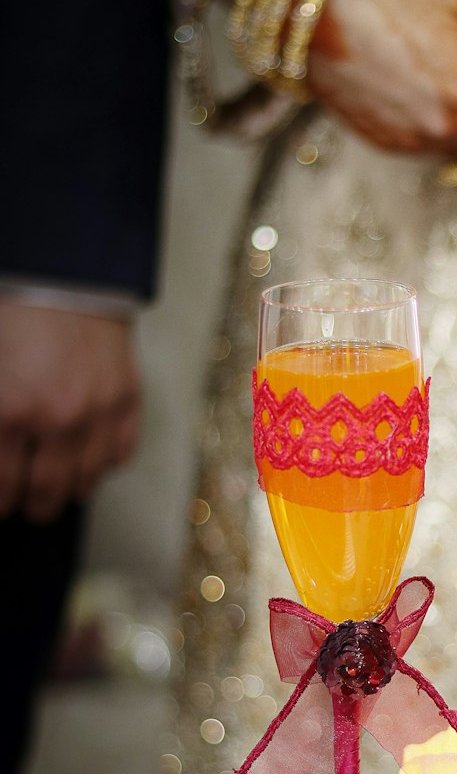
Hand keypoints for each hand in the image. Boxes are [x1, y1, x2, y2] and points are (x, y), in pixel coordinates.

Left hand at [0, 304, 140, 522]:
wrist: (63, 268)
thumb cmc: (12, 311)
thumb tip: (0, 447)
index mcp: (10, 412)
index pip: (2, 485)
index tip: (0, 504)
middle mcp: (58, 421)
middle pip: (45, 494)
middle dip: (30, 505)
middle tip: (23, 505)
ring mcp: (99, 413)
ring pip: (86, 482)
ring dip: (68, 489)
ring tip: (56, 485)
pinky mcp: (127, 399)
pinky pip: (120, 455)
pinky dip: (103, 463)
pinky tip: (87, 456)